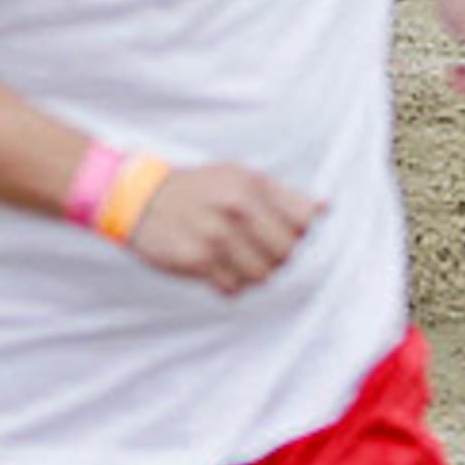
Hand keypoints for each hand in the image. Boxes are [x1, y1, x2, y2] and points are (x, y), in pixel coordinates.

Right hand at [121, 161, 319, 293]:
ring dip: (253, 273)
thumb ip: (282, 194)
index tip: (282, 231)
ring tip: (236, 258)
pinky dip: (230, 283)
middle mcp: (235, 210)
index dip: (297, 231)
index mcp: (250, 185)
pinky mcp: (196, 261)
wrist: (139, 198)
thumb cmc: (197, 188)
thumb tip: (325, 210)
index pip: (303, 223)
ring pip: (262, 276)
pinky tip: (217, 267)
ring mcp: (215, 237)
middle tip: (256, 248)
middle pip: (285, 254)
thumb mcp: (239, 176)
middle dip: (276, 256)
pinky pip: (232, 288)